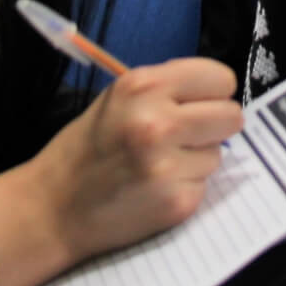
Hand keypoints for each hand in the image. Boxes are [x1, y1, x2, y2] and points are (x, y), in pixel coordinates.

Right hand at [25, 58, 242, 266]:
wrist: (53, 207)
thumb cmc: (86, 148)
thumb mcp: (118, 99)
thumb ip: (166, 89)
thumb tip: (215, 91)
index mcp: (143, 86)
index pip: (220, 78)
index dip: (212, 92)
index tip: (199, 103)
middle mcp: (158, 122)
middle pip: (232, 116)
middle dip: (215, 125)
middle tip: (187, 136)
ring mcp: (168, 165)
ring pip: (220, 153)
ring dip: (197, 159)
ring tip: (158, 164)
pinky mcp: (177, 201)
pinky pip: (205, 184)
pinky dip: (186, 187)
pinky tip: (155, 188)